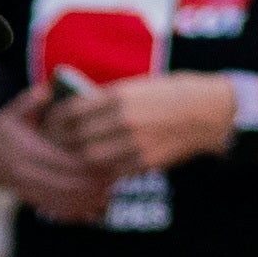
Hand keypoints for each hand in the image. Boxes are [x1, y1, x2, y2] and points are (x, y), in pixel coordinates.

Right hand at [0, 94, 117, 222]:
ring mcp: (27, 189)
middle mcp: (25, 172)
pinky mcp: (30, 200)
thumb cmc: (4, 129)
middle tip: (116, 178)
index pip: (61, 161)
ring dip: (87, 200)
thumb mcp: (14, 111)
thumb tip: (45, 90)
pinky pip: (56, 210)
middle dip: (92, 184)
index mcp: (25, 150)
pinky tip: (95, 209)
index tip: (107, 158)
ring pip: (62, 201)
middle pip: (66, 184)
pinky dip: (76, 212)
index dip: (86, 163)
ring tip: (111, 193)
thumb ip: (31, 101)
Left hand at [46, 74, 233, 182]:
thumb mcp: (138, 85)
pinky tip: (93, 168)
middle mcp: (125, 119)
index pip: (74, 111)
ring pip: (91, 158)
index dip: (56, 119)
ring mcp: (135, 143)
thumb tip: (80, 108)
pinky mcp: (145, 162)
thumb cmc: (173, 93)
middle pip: (77, 137)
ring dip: (76, 159)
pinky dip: (99, 170)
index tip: (49, 122)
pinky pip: (112, 170)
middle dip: (60, 142)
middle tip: (51, 144)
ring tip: (69, 157)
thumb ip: (109, 97)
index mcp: (121, 95)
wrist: (208, 112)